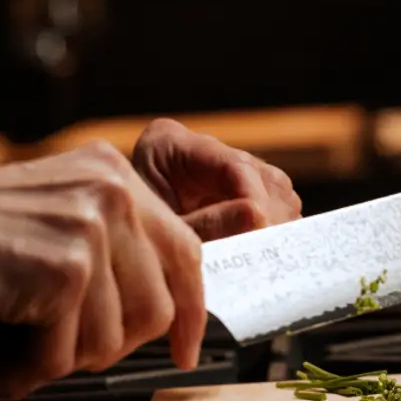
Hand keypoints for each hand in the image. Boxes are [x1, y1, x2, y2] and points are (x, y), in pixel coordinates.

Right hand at [0, 144, 204, 398]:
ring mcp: (89, 230)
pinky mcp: (62, 272)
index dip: (191, 313)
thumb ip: (105, 250)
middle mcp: (111, 193)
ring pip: (111, 341)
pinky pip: (63, 357)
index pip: (185, 253)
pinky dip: (23, 374)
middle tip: (53, 351)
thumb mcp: (50, 219)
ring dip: (57, 363)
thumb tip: (156, 316)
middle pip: (155, 309)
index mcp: (113, 175)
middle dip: (106, 348)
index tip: (185, 350)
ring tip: (11, 353)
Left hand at [131, 119, 301, 241]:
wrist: (122, 256)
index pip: (231, 165)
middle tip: (269, 253)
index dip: (253, 200)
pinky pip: (278, 205)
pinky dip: (277, 230)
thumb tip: (257, 218)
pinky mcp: (243, 192)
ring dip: (278, 225)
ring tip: (268, 256)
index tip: (262, 230)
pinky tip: (267, 252)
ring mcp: (226, 169)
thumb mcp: (164, 235)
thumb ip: (206, 227)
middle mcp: (202, 148)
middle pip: (259, 176)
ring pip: (276, 190)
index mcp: (168, 144)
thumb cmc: (134, 245)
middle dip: (268, 216)